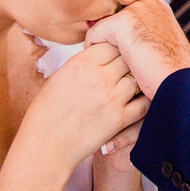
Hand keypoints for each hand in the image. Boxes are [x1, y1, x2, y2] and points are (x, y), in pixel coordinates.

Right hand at [24, 41, 149, 168]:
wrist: (45, 146)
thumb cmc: (46, 113)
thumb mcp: (58, 77)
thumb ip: (82, 64)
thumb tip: (101, 55)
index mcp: (80, 63)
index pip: (110, 44)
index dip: (114, 49)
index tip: (113, 56)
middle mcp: (98, 77)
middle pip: (127, 57)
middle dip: (127, 62)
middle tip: (125, 69)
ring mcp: (111, 98)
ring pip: (137, 78)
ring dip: (135, 80)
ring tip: (131, 85)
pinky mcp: (120, 119)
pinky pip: (143, 103)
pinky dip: (144, 100)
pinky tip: (138, 100)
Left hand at [85, 0, 189, 97]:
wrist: (181, 81)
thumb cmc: (173, 72)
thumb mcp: (162, 46)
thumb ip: (147, 36)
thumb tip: (127, 42)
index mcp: (158, 8)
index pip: (128, 17)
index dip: (122, 36)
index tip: (120, 54)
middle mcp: (147, 4)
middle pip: (115, 19)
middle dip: (111, 38)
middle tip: (109, 60)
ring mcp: (134, 11)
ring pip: (104, 26)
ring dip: (103, 44)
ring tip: (105, 64)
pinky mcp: (121, 23)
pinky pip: (94, 34)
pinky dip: (94, 49)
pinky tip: (101, 66)